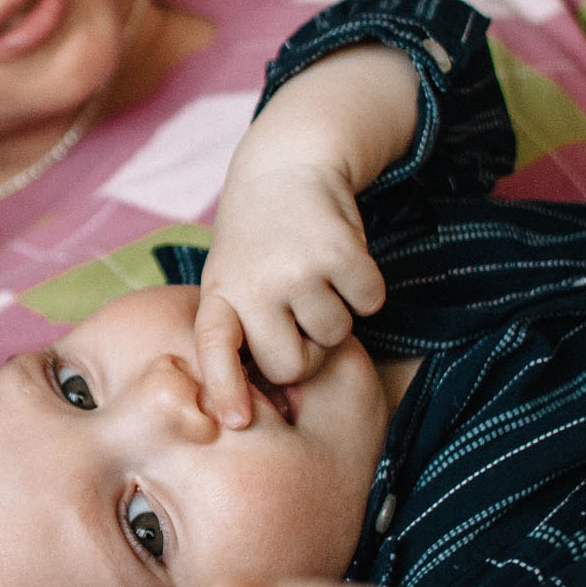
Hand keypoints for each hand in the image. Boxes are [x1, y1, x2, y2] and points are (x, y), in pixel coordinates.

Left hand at [195, 45, 415, 427]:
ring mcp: (296, 269)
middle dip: (305, 352)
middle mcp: (253, 284)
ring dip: (337, 312)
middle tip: (298, 313)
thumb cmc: (259, 239)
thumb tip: (281, 390)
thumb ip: (243, 327)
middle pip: (290, 367)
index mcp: (219, 295)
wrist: (287, 165)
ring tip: (313, 273)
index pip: (215, 348)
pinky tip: (341, 258)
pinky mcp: (341, 253)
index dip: (226, 387)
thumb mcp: (230, 277)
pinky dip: (366, 288)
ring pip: (335, 337)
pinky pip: (370, 305)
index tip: (237, 421)